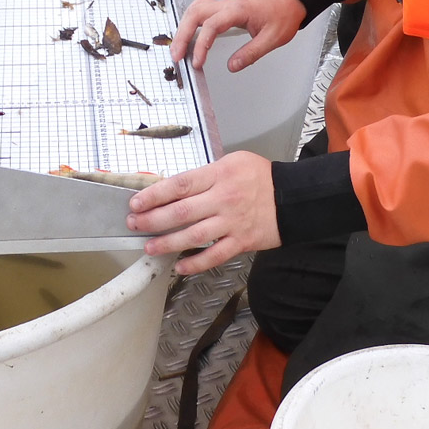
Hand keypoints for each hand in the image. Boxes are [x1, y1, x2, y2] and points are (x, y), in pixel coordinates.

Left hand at [127, 151, 280, 273]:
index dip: (154, 194)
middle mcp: (223, 198)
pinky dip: (196, 263)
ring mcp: (232, 222)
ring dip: (167, 243)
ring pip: (194, 236)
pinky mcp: (242, 242)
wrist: (294, 197)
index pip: (179, 184)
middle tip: (134, 224)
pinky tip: (179, 266)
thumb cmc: (261, 177)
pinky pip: (215, 256)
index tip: (136, 203)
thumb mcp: (233, 162)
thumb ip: (206, 175)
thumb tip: (175, 188)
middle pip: (181, 211)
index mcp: (219, 174)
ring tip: (149, 247)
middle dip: (153, 219)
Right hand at [172, 0, 304, 72]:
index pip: (212, 25)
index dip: (201, 45)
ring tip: (178, 48)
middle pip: (195, 14)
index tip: (197, 61)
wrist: (288, 1)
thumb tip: (232, 66)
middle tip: (177, 55)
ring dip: (183, 27)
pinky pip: (200, 11)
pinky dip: (189, 22)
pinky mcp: (222, 8)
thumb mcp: (272, 39)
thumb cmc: (282, 15)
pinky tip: (188, 35)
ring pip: (194, 9)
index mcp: (238, 10)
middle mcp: (227, 4)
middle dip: (182, 34)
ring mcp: (223, 4)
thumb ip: (251, 53)